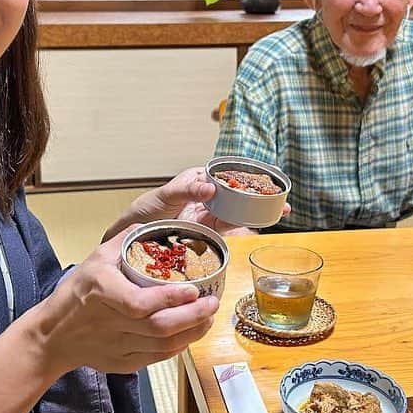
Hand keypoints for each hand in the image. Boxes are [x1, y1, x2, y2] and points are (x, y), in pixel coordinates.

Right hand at [33, 227, 219, 374]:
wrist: (53, 336)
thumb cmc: (75, 294)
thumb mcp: (95, 259)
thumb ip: (124, 240)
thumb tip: (151, 226)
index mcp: (102, 292)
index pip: (140, 302)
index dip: (171, 299)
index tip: (193, 290)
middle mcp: (111, 323)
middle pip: (159, 327)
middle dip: (193, 317)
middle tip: (212, 303)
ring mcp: (117, 347)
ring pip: (163, 346)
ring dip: (192, 333)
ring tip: (208, 317)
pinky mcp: (123, 363)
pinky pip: (157, 358)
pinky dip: (178, 347)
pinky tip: (190, 333)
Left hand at [103, 167, 290, 240]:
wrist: (129, 237)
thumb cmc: (145, 211)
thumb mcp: (165, 196)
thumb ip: (187, 190)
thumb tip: (211, 188)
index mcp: (199, 180)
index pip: (228, 175)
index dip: (250, 177)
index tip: (269, 180)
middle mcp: (207, 198)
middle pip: (239, 196)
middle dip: (261, 199)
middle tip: (284, 204)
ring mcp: (207, 217)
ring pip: (237, 214)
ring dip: (257, 216)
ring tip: (277, 216)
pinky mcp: (204, 236)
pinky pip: (226, 233)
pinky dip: (241, 233)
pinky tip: (255, 234)